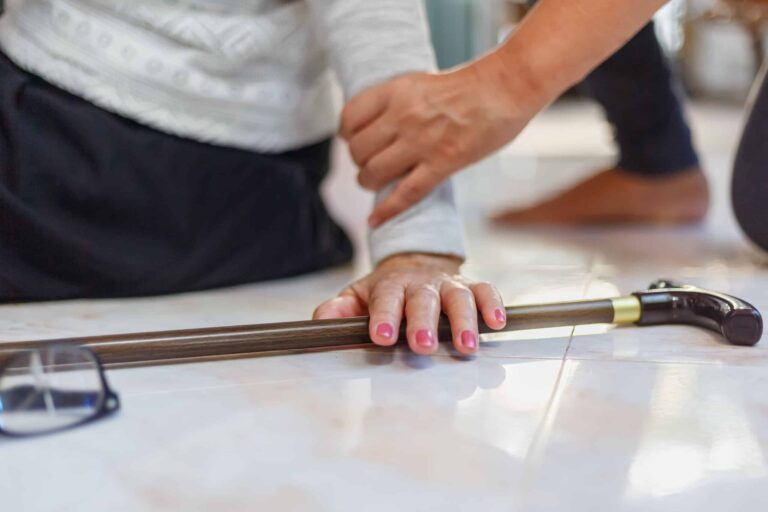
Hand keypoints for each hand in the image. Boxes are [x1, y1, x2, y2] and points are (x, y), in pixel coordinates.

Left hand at [313, 253, 506, 355]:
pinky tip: (497, 323)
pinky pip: (486, 290)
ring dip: (463, 321)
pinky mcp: (470, 287)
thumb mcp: (357, 297)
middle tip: (422, 345)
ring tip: (465, 347)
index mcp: (389, 285)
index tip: (382, 336)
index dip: (384, 317)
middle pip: (424, 299)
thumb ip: (338, 310)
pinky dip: (493, 304)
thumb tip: (322, 321)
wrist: (414, 264)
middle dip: (424, 322)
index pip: (386, 300)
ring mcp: (448, 284)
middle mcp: (421, 283)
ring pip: (458, 297)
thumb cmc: (386, 291)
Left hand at [341, 54, 543, 226]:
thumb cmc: (467, 87)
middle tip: (371, 164)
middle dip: (360, 162)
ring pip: (374, 173)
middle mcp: (403, 115)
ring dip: (369, 182)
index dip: (347, 135)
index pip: (349, 119)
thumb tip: (374, 131)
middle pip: (359, 151)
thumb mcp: (418, 84)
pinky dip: (385, 211)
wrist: (505, 88)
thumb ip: (395, 105)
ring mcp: (422, 141)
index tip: (355, 141)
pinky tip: (373, 221)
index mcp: (396, 91)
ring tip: (376, 182)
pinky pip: (404, 194)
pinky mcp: (442, 163)